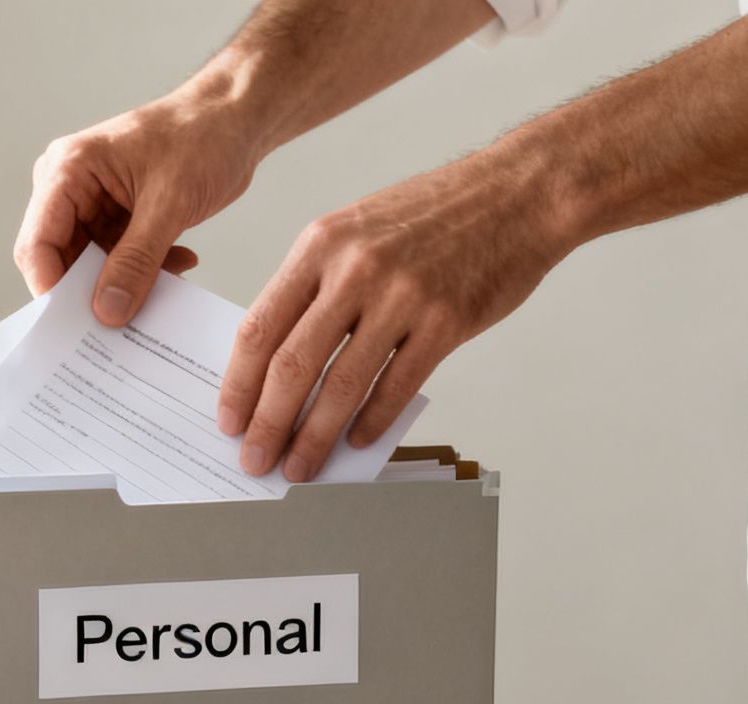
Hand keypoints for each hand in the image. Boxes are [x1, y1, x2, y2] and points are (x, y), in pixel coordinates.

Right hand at [15, 94, 266, 323]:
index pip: (37, 243)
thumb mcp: (170, 204)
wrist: (236, 118)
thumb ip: (136, 261)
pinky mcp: (116, 218)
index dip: (51, 288)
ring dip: (125, 283)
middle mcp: (71, 188)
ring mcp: (92, 205)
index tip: (77, 326)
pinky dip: (145, 271)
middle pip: (59, 259)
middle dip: (89, 293)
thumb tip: (107, 312)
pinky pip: (117, 262)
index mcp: (68, 170)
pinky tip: (179, 263)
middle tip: (119, 323)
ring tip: (162, 286)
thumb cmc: (203, 135)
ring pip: (90, 267)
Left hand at [217, 152, 572, 480]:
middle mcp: (354, 270)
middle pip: (292, 365)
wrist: (519, 192)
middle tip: (255, 459)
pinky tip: (357, 442)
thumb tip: (278, 358)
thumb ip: (314, 285)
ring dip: (314, 437)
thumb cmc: (433, 213)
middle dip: (267, 424)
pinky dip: (373, 421)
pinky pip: (397, 386)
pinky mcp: (446, 322)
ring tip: (300, 468)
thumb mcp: (354, 230)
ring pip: (341, 385)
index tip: (228, 421)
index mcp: (319, 246)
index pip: (258, 328)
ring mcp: (402, 297)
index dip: (237, 385)